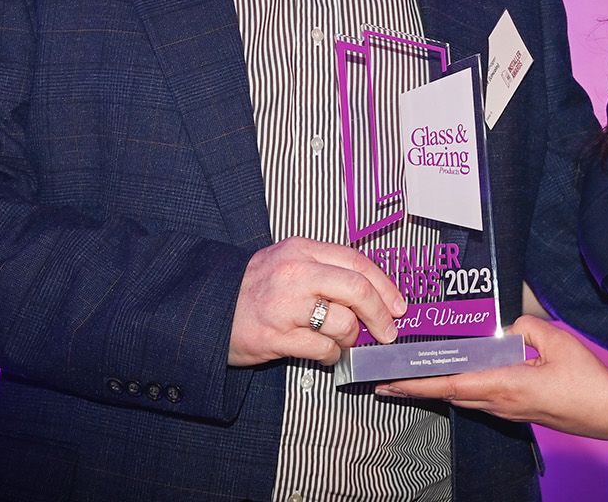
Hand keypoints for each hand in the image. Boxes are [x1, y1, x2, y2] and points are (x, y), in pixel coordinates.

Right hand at [228, 236, 407, 366]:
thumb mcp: (286, 261)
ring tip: (343, 342)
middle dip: (380, 315)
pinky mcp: (275, 336)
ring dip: (351, 339)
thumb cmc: (253, 288)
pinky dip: (332, 356)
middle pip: (357, 289)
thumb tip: (372, 292)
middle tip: (387, 331)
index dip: (384, 285)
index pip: (357, 261)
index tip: (398, 305)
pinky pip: (322, 349)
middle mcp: (295, 273)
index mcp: (301, 250)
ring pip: (343, 323)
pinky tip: (326, 354)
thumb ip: (325, 270)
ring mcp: (285, 306)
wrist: (209, 308)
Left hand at [377, 315, 607, 440]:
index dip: (416, 384)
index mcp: (505, 385)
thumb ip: (525, 326)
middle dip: (417, 388)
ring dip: (438, 390)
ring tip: (416, 379)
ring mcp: (509, 411)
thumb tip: (507, 328)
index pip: (450, 384)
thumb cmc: (587, 381)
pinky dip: (461, 390)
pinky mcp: (518, 412)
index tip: (391, 383)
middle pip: (449, 395)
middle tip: (390, 381)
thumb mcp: (557, 339)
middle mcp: (501, 403)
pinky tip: (459, 380)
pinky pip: (480, 400)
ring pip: (464, 399)